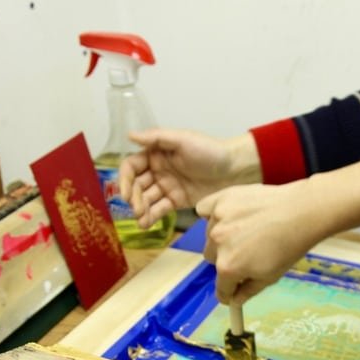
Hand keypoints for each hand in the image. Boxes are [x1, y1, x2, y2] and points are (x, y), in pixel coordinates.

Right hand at [119, 129, 259, 229]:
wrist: (235, 170)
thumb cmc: (210, 150)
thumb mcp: (183, 139)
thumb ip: (156, 138)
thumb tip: (130, 135)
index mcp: (156, 153)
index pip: (131, 167)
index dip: (124, 180)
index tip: (125, 194)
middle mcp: (158, 170)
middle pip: (136, 185)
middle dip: (133, 198)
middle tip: (136, 209)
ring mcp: (167, 187)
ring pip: (146, 199)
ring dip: (140, 209)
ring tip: (141, 219)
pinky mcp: (176, 201)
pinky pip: (159, 209)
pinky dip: (151, 217)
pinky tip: (145, 224)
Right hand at [196, 181, 326, 303]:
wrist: (301, 212)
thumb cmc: (289, 247)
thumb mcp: (270, 277)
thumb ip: (248, 291)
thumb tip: (234, 301)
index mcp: (228, 267)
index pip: (221, 288)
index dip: (228, 293)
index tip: (233, 291)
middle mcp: (216, 244)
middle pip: (212, 258)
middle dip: (226, 258)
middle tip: (246, 251)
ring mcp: (217, 220)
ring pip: (210, 234)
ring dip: (221, 235)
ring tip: (245, 228)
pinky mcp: (221, 199)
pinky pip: (204, 209)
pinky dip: (211, 214)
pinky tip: (227, 214)